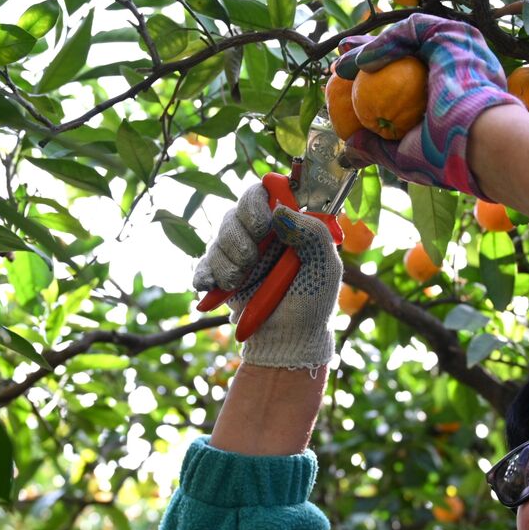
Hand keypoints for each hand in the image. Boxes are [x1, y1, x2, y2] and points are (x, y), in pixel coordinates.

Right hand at [192, 181, 340, 370]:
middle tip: (253, 258)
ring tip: (241, 281)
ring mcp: (238, 253)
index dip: (257, 201)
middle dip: (240, 236)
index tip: (264, 223)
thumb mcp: (325, 266)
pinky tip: (213, 287)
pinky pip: (203, 265)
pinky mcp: (221, 274)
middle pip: (236, 212)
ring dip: (228, 260)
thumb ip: (314, 233)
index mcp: (287, 223)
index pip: (265, 191)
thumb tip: (281, 210)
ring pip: (218, 239)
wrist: (290, 338)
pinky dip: (206, 275)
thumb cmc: (313, 299)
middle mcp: (260, 233)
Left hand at [334, 15, 521, 196]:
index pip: (407, 77)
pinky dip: (384, 42)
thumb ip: (377, 147)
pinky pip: (411, 30)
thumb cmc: (446, 157)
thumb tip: (350, 149)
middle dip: (367, 54)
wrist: (480, 144)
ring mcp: (457, 48)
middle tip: (339, 65)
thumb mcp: (404, 155)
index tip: (347, 82)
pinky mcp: (454, 34)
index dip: (374, 78)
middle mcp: (457, 66)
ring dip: (370, 48)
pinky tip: (362, 61)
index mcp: (451, 93)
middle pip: (404, 53)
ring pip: (406, 37)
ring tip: (342, 67)